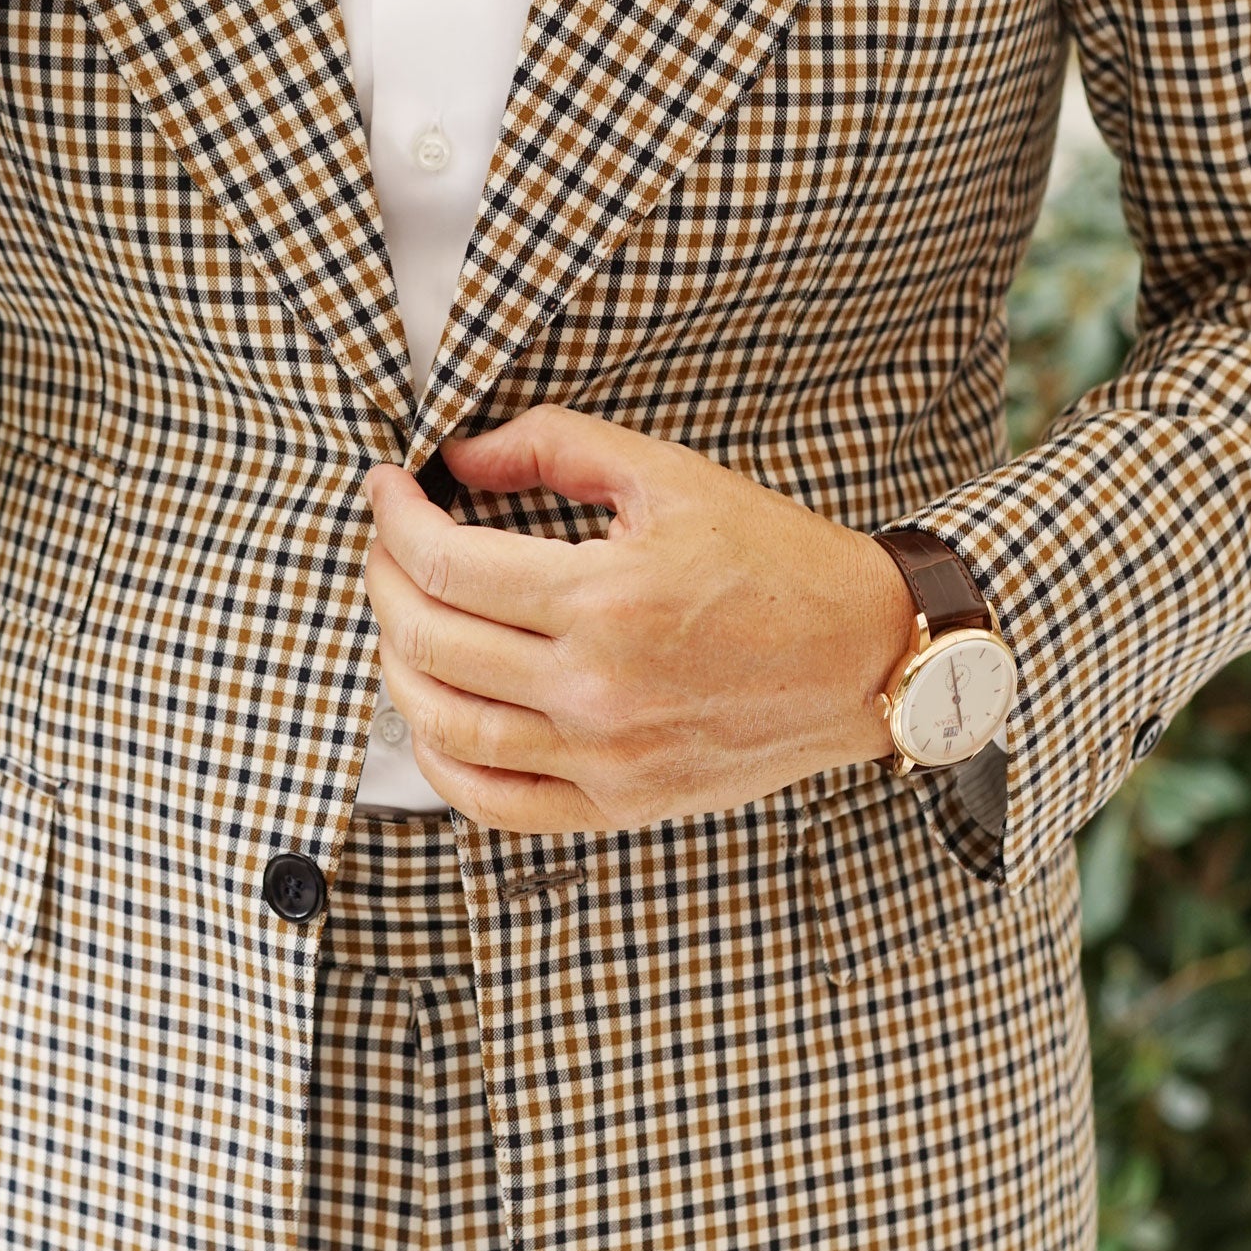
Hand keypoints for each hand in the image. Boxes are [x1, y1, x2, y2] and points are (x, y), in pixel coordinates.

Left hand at [363, 406, 916, 833]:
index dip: (396, 518)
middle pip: (429, 639)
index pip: (446, 563)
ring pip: (445, 727)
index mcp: (606, 598)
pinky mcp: (619, 804)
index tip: (388, 490)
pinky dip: (442, 759)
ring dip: (398, 664)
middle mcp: (597, 687)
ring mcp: (604, 758)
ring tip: (402, 618)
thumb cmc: (777, 564)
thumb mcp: (669, 476)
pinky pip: (494, 801)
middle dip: (384, 579)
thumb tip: (460, 456)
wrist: (866, 657)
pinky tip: (435, 713)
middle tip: (388, 543)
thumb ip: (556, 447)